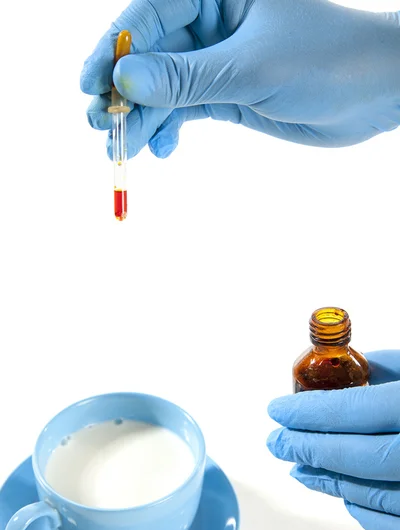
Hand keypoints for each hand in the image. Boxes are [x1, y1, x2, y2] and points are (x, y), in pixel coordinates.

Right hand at [80, 0, 399, 158]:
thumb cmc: (326, 60)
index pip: (152, 12)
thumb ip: (185, 77)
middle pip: (152, 54)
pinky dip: (170, 130)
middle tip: (100, 125)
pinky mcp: (228, 92)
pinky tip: (161, 150)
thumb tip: (122, 81)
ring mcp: (219, 59)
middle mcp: (215, 20)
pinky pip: (186, 109)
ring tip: (121, 148)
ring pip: (165, 87)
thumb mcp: (250, 68)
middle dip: (124, 91)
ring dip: (142, 118)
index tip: (91, 83)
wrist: (375, 94)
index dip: (116, 48)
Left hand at [267, 350, 399, 529]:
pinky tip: (342, 494)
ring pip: (370, 495)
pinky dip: (364, 512)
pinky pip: (395, 528)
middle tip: (276, 442)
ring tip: (297, 469)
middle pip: (357, 456)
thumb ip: (389, 368)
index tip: (278, 410)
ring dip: (327, 480)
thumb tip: (349, 367)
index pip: (355, 411)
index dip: (309, 412)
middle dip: (307, 448)